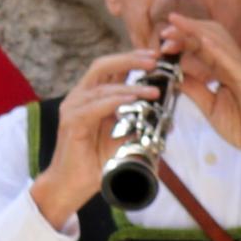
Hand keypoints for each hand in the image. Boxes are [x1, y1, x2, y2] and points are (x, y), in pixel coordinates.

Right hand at [24, 54, 155, 228]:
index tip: (156, 55)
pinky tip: (131, 101)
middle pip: (103, 66)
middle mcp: (80, 98)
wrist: (73, 185)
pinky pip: (94, 106)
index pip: (111, 69)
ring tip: (155, 90)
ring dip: (130, 86)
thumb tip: (169, 118)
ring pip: (102, 87)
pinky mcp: (71, 123)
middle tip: (155, 60)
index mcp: (93, 97)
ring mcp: (73, 108)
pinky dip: (114, 101)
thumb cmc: (99, 162)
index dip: (132, 58)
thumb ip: (141, 125)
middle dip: (130, 60)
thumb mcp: (126, 139)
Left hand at [156, 14, 240, 177]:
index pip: (203, 47)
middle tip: (163, 32)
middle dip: (186, 30)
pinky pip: (233, 61)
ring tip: (173, 30)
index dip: (182, 41)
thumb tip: (172, 74)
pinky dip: (216, 49)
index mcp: (226, 70)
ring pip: (219, 42)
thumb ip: (194, 89)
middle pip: (211, 36)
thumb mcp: (210, 107)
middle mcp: (237, 65)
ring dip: (194, 33)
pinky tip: (201, 41)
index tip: (161, 42)